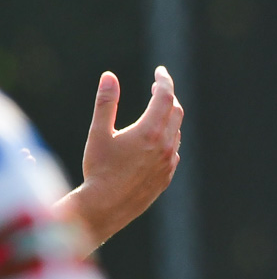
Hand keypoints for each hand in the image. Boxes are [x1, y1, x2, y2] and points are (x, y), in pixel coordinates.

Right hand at [61, 68, 181, 251]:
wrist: (106, 206)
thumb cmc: (98, 169)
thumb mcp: (98, 133)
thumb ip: (105, 103)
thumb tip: (109, 76)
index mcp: (150, 132)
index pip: (165, 97)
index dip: (164, 81)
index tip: (159, 71)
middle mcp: (166, 146)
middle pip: (175, 111)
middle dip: (167, 96)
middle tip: (156, 87)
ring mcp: (169, 163)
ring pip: (176, 132)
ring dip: (169, 117)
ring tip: (156, 110)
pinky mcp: (167, 176)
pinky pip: (174, 151)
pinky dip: (168, 137)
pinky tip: (157, 139)